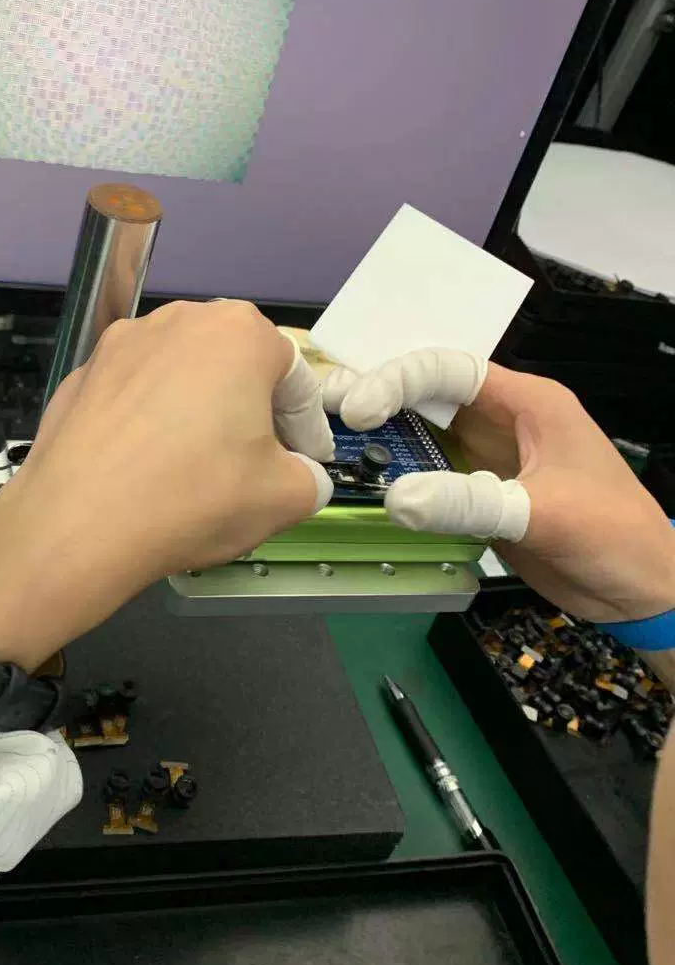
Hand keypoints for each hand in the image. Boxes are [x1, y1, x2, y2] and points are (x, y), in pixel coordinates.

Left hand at [0, 301, 333, 670]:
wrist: (78, 523)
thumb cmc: (194, 498)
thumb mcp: (284, 498)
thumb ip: (310, 478)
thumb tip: (302, 477)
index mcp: (238, 333)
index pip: (292, 374)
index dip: (307, 424)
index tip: (307, 461)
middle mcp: (178, 320)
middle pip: (233, 365)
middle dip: (251, 411)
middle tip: (256, 464)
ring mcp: (120, 344)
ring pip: (178, 377)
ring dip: (196, 414)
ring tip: (197, 471)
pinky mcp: (80, 377)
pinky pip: (131, 397)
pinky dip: (146, 424)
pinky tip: (145, 472)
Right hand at [328, 349, 674, 622]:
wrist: (644, 594)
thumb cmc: (615, 538)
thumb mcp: (543, 514)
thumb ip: (471, 503)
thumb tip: (398, 498)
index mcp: (529, 402)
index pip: (451, 370)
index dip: (399, 380)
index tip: (359, 408)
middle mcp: (504, 422)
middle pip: (429, 396)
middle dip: (378, 400)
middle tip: (322, 414)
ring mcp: (491, 459)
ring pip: (425, 435)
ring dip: (383, 439)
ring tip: (329, 444)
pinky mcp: (482, 495)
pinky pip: (431, 476)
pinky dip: (399, 477)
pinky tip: (365, 483)